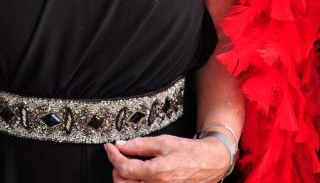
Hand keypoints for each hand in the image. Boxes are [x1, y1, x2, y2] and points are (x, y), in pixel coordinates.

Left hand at [105, 134, 230, 182]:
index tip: (110, 147)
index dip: (113, 156)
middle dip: (116, 169)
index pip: (124, 168)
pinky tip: (138, 174)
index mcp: (156, 173)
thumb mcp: (165, 142)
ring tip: (128, 164)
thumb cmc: (189, 152)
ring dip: (124, 178)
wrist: (209, 163)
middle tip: (119, 155)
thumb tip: (122, 144)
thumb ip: (141, 144)